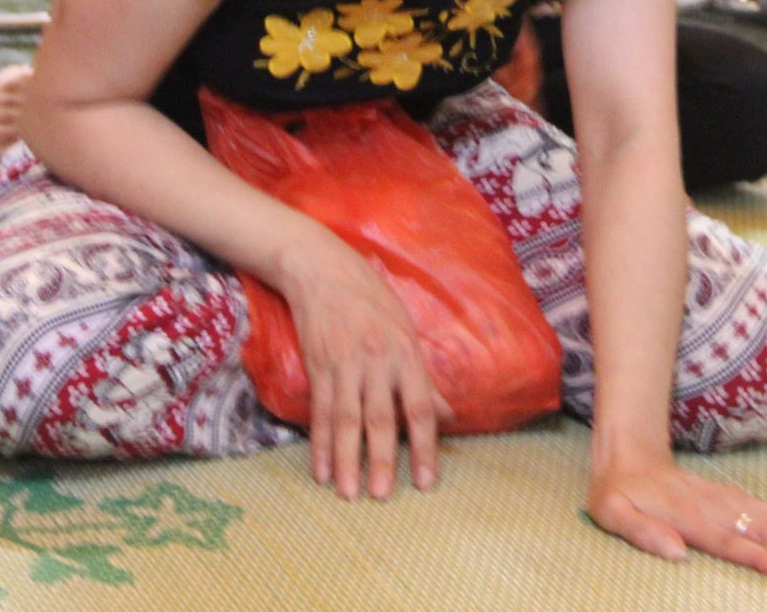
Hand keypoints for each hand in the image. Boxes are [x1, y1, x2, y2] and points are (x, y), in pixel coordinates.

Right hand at [275, 232, 449, 500]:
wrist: (322, 270)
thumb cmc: (372, 298)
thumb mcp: (406, 330)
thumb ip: (423, 377)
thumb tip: (447, 414)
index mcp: (405, 354)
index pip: (419, 407)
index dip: (423, 446)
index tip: (425, 481)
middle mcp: (376, 362)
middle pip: (379, 418)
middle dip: (381, 460)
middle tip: (383, 497)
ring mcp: (344, 365)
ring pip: (346, 420)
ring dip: (346, 459)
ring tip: (348, 493)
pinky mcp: (318, 366)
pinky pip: (320, 411)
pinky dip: (320, 443)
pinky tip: (322, 470)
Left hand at [588, 456, 766, 578]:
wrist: (629, 454)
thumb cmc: (617, 492)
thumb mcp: (612, 512)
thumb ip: (642, 533)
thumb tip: (677, 553)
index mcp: (689, 517)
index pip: (729, 541)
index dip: (758, 557)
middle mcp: (717, 509)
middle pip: (766, 529)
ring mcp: (730, 502)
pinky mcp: (736, 500)